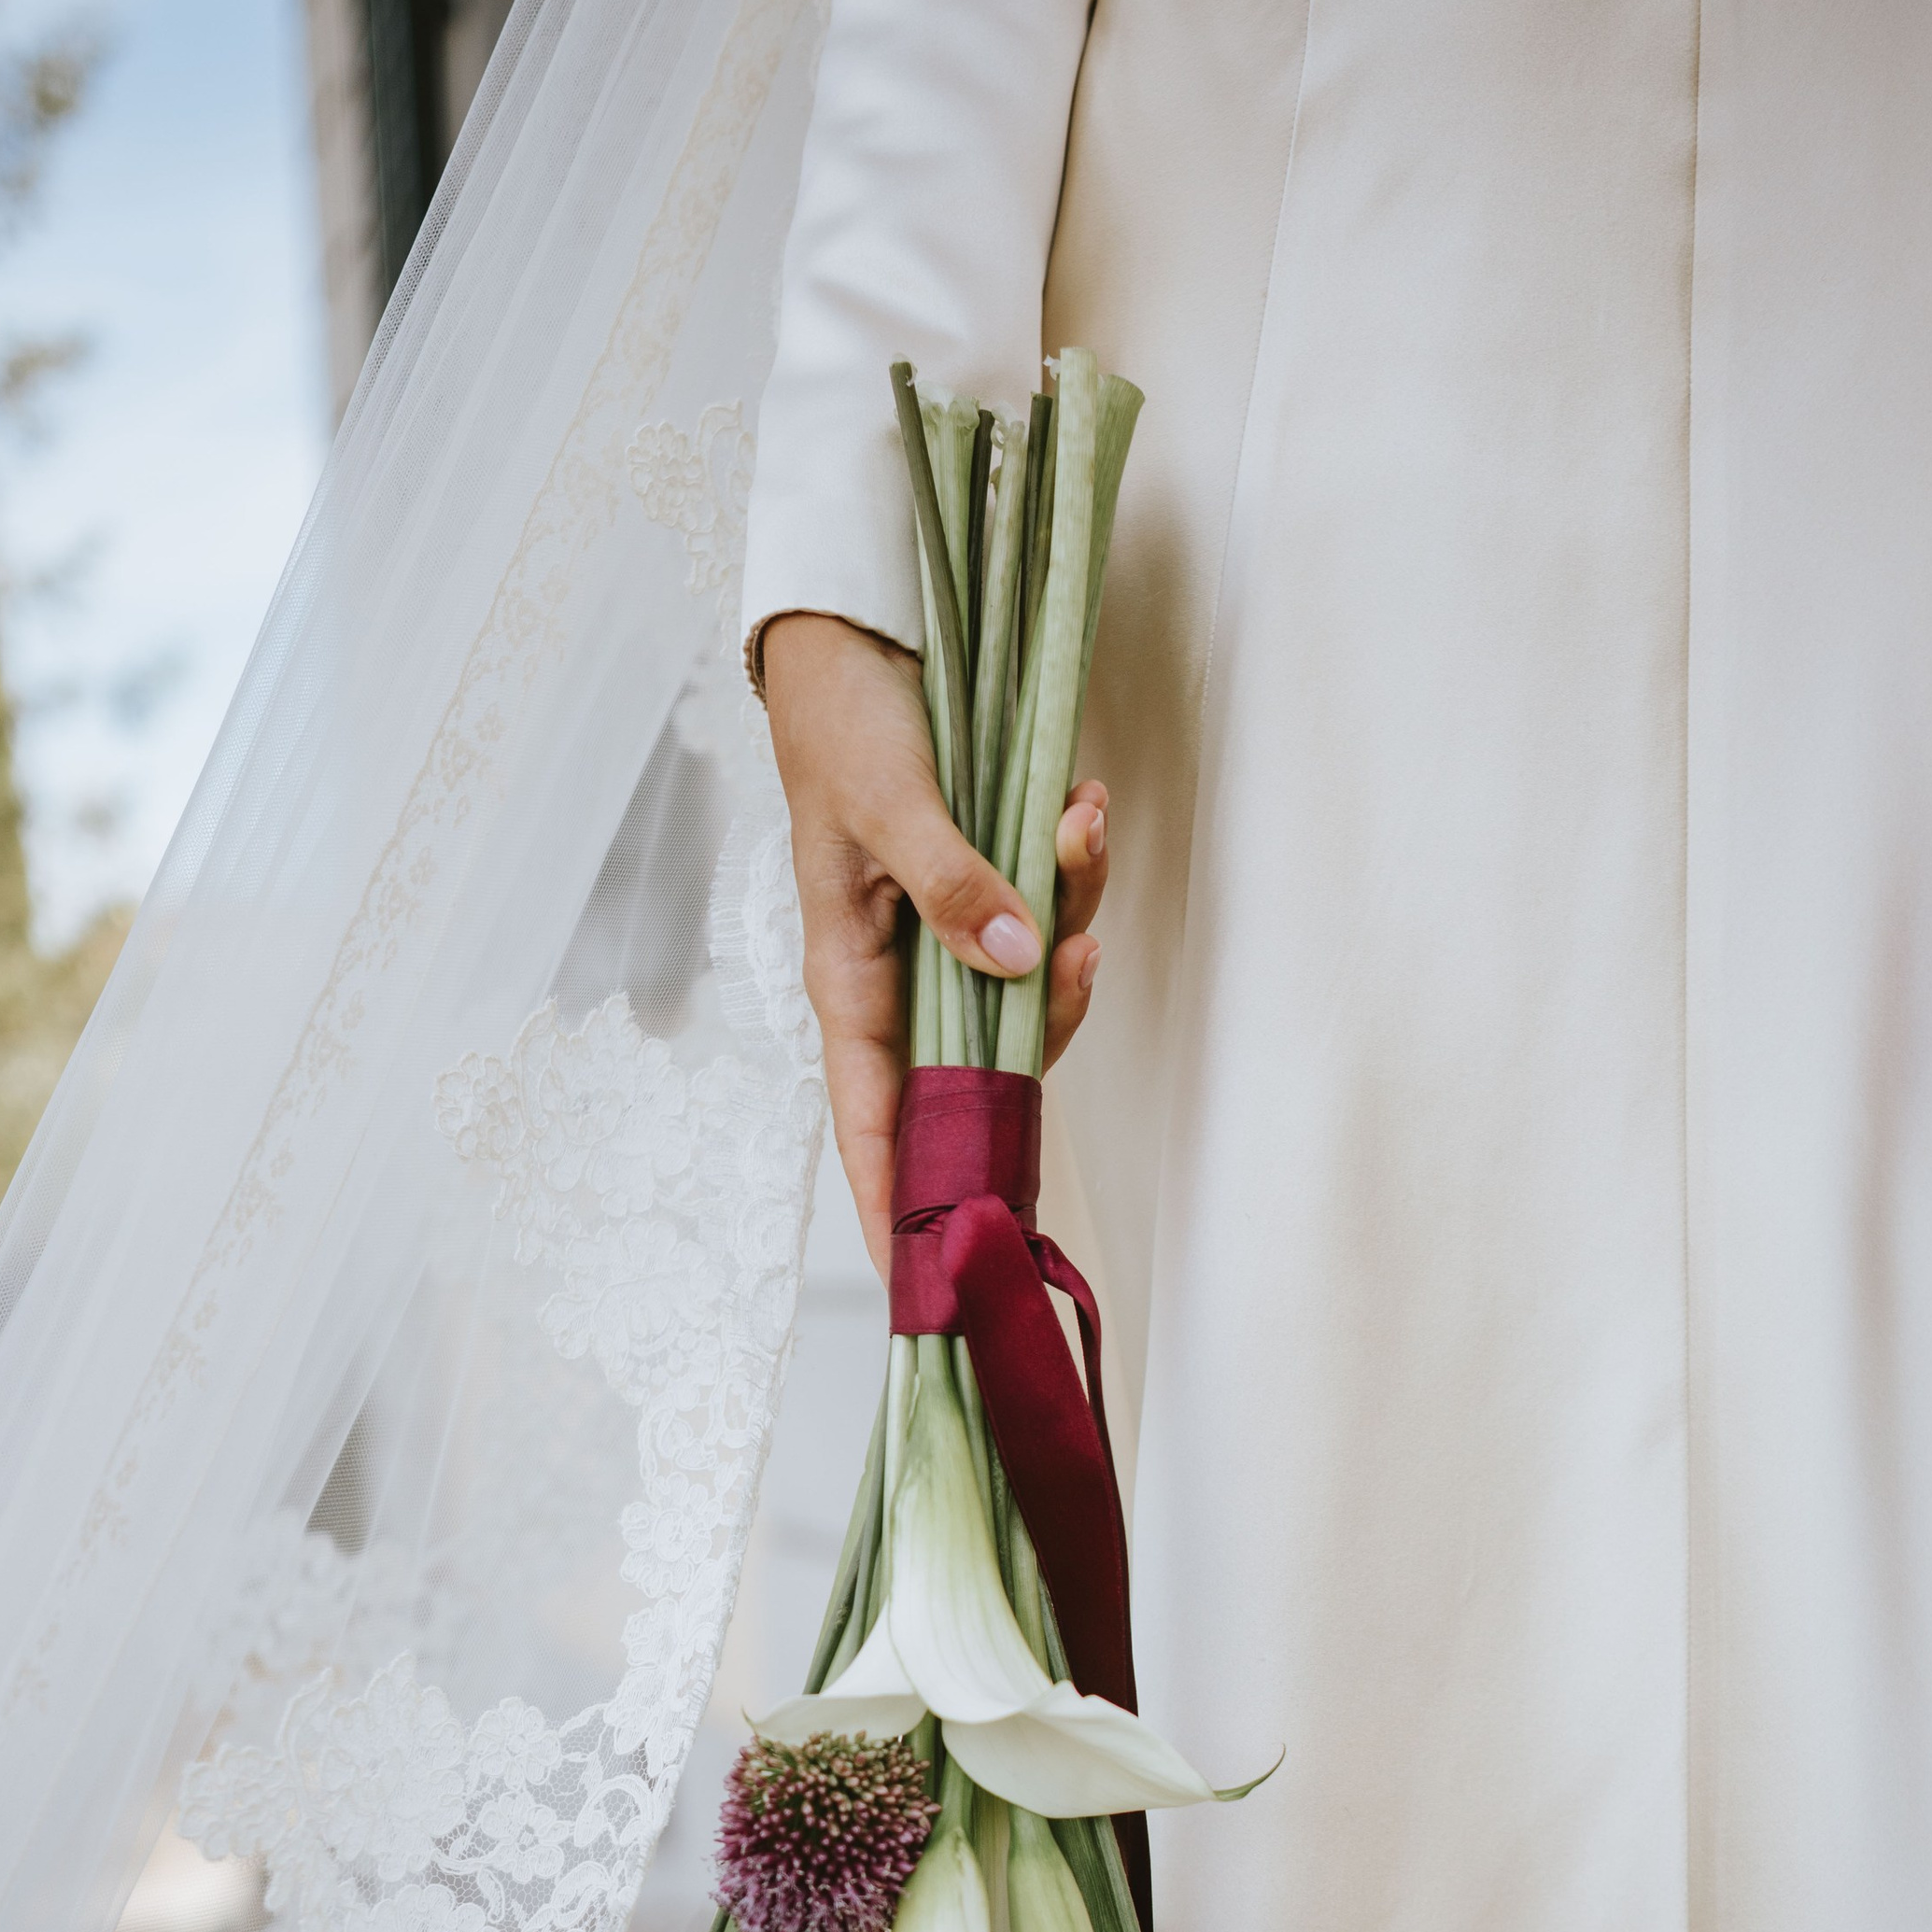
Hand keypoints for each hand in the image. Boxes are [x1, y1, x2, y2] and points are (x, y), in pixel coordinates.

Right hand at [762, 610, 1110, 1270]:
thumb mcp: (889, 804)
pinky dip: (1077, 869)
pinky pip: (1053, 916)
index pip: (875, 1128)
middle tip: (1087, 956)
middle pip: (987, 1064)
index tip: (926, 1291)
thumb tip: (1018, 960)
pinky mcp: (990, 897)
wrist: (853, 640)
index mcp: (852, 982)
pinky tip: (1083, 803)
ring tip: (1082, 821)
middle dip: (1049, 1020)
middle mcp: (905, 981)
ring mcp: (951, 942)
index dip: (899, 1212)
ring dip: (1075, 909)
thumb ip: (951, 884)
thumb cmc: (844, 728)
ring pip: (1035, 985)